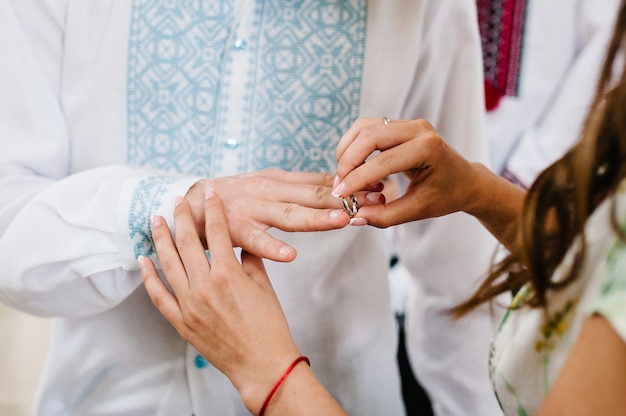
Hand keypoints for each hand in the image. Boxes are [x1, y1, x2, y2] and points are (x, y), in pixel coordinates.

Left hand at [140, 190, 301, 413]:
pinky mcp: (181, 322)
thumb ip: (250, 259)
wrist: (262, 363)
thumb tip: (241, 244)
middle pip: (187, 242)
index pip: (216, 231)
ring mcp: (189, 305)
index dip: (212, 209)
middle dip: (181, 216)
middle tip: (177, 200)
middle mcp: (204, 286)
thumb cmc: (269, 326)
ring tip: (156, 220)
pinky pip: (157, 296)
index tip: (208, 193)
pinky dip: (148, 277)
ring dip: (161, 238)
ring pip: (168, 264)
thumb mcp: (264, 286)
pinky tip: (143, 260)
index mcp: (228, 274)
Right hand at [184, 169, 383, 261]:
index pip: (322, 181)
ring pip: (290, 214)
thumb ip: (300, 189)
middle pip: (314, 194)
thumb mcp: (269, 184)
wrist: (190, 198)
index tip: (381, 186)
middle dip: (347, 198)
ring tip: (342, 220)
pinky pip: (256, 241)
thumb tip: (340, 188)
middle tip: (376, 200)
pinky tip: (289, 256)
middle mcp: (270, 190)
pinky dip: (272, 247)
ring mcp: (253, 209)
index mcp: (280, 180)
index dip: (352, 184)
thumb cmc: (237, 194)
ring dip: (317, 217)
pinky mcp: (234, 228)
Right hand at [333, 117, 482, 226]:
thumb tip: (354, 217)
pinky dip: (354, 145)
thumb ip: (385, 216)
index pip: (383, 161)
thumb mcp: (417, 211)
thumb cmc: (445, 196)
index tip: (340, 194)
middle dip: (348, 161)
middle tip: (339, 185)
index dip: (357, 178)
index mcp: (429, 149)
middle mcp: (419, 129)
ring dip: (347, 150)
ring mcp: (409, 123)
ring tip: (344, 175)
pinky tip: (351, 165)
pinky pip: (368, 127)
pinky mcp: (399, 124)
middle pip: (369, 135)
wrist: (465, 181)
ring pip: (364, 127)